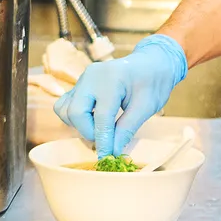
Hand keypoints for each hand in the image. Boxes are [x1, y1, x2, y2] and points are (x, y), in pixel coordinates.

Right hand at [54, 34, 187, 155]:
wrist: (153, 62)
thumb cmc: (154, 82)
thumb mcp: (147, 106)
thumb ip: (127, 128)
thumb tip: (113, 152)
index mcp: (111, 79)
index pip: (101, 117)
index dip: (103, 141)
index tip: (107, 158)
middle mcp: (91, 77)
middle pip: (76, 113)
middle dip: (89, 132)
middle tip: (108, 139)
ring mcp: (83, 79)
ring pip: (66, 109)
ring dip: (79, 125)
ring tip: (100, 128)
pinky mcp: (79, 85)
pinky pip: (66, 104)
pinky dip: (74, 117)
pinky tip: (92, 120)